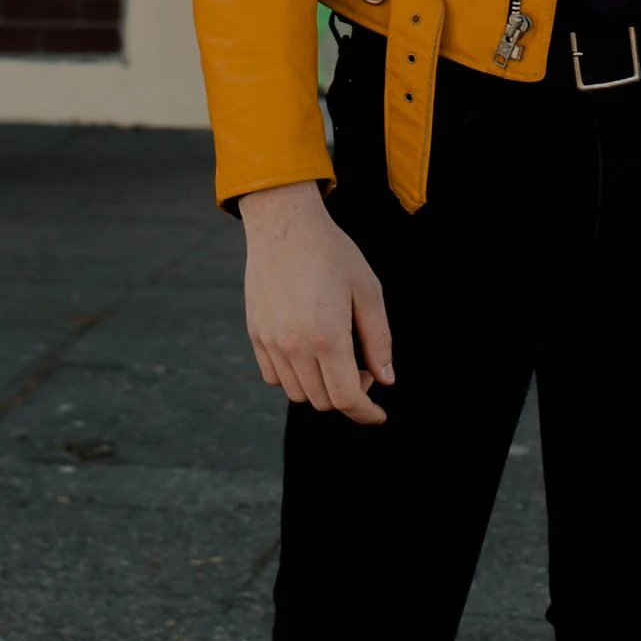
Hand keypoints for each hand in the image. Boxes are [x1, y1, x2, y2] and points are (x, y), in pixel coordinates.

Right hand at [239, 181, 394, 420]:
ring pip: (298, 393)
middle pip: (324, 400)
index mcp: (327, 337)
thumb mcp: (368, 291)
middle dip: (349, 394)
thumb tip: (385, 379)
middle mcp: (294, 346)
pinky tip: (310, 353)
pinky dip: (295, 377)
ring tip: (336, 357)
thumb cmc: (332, 253)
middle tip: (362, 365)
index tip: (378, 415)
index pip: (347, 398)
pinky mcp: (255, 335)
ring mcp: (271, 342)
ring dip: (321, 388)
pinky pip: (274, 377)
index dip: (366, 413)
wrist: (284, 225)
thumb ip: (379, 340)